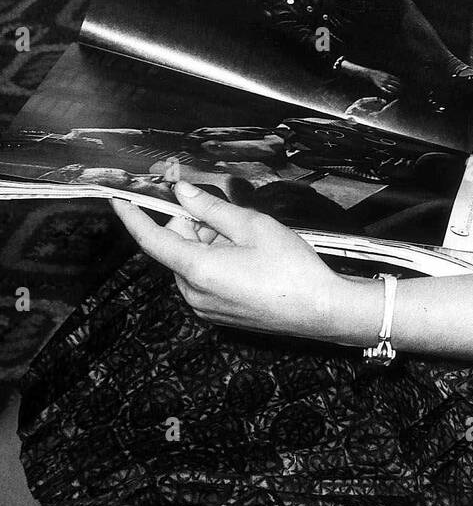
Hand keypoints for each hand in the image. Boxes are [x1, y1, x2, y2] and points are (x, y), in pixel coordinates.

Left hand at [111, 182, 346, 337]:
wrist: (321, 310)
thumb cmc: (291, 268)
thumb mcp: (253, 226)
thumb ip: (211, 208)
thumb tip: (183, 192)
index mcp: (198, 269)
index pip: (152, 240)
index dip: (134, 217)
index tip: (120, 199)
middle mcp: (194, 292)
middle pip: (178, 245)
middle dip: (197, 225)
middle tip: (232, 218)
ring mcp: (205, 306)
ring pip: (192, 260)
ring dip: (210, 243)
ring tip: (250, 243)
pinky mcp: (217, 313)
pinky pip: (204, 278)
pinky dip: (217, 261)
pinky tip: (250, 260)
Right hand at [365, 68, 401, 97]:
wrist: (371, 74)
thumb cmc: (379, 73)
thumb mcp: (385, 73)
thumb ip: (390, 76)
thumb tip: (396, 80)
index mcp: (389, 76)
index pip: (397, 80)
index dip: (400, 83)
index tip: (403, 85)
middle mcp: (387, 80)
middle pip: (395, 84)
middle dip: (399, 87)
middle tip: (402, 89)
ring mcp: (384, 83)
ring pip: (391, 88)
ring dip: (395, 90)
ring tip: (398, 92)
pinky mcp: (380, 86)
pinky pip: (386, 90)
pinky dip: (389, 92)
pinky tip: (392, 93)